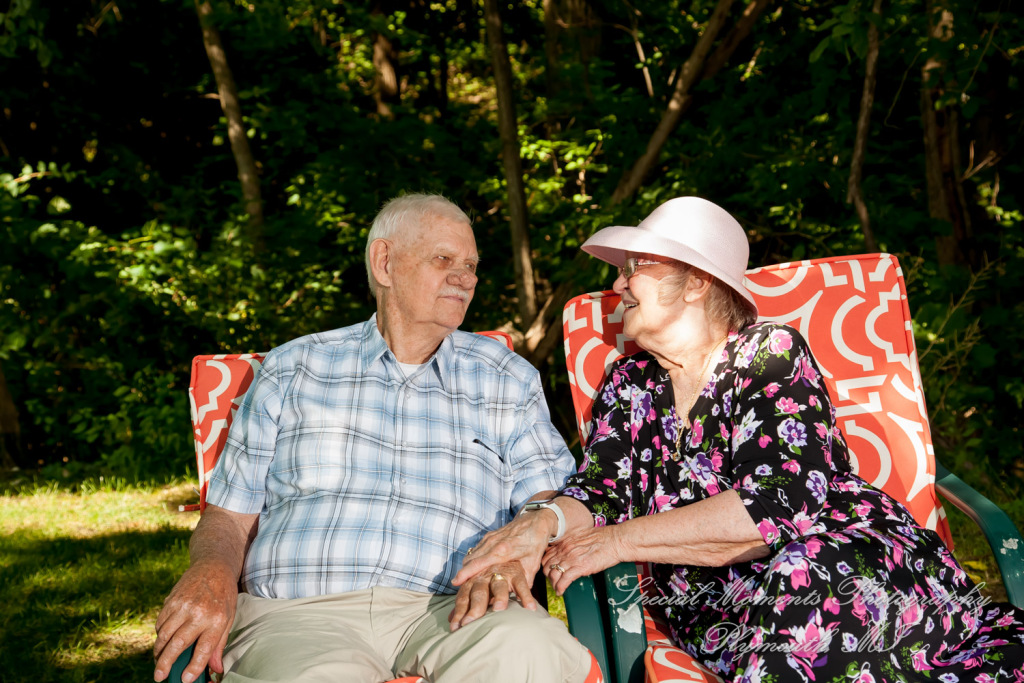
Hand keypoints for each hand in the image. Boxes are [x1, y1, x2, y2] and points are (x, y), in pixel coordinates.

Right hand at [153, 564, 237, 681]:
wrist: (213, 566)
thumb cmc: (223, 596)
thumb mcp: (228, 618)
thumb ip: (219, 644)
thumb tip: (217, 669)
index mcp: (217, 619)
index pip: (204, 649)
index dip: (194, 667)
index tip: (185, 680)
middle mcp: (199, 613)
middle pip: (178, 644)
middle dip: (165, 663)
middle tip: (158, 676)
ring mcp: (183, 605)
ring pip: (164, 634)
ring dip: (159, 650)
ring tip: (159, 660)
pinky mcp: (171, 599)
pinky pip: (160, 622)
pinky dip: (159, 634)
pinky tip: (163, 640)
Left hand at [448, 561, 535, 630]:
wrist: (511, 542)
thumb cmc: (489, 572)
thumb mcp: (476, 584)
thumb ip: (465, 601)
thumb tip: (451, 619)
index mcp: (472, 580)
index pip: (463, 598)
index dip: (459, 612)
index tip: (455, 628)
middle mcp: (485, 575)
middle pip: (478, 593)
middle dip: (474, 608)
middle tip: (470, 622)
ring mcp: (502, 573)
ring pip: (499, 586)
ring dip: (499, 597)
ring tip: (498, 609)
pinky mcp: (517, 572)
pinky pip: (522, 585)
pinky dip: (526, 596)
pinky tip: (530, 608)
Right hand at [451, 508, 554, 588]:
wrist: (536, 519)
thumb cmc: (535, 540)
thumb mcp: (533, 562)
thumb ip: (526, 580)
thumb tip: (523, 599)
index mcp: (503, 550)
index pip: (479, 563)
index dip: (466, 573)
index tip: (455, 582)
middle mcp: (492, 542)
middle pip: (471, 559)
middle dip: (462, 573)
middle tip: (457, 586)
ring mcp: (490, 537)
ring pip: (472, 553)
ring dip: (466, 566)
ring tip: (462, 580)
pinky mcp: (490, 535)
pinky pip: (477, 548)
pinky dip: (472, 559)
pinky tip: (472, 568)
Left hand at [542, 525, 623, 595]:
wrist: (615, 540)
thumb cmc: (604, 538)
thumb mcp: (582, 536)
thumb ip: (573, 543)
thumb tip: (570, 549)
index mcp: (566, 543)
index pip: (547, 556)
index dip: (546, 565)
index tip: (549, 570)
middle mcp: (565, 550)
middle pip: (547, 566)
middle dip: (548, 576)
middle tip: (553, 581)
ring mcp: (571, 559)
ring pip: (553, 574)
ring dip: (553, 584)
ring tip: (557, 588)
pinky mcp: (580, 568)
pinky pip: (564, 581)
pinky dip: (560, 588)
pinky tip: (561, 592)